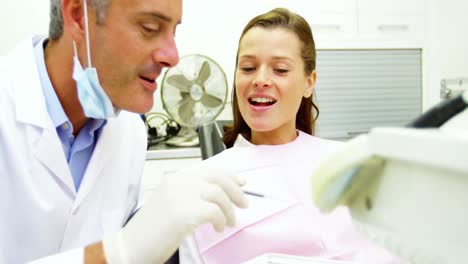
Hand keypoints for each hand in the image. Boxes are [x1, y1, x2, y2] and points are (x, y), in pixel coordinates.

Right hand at [103, 164, 247, 263]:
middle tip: (244, 204)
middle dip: (235, 191)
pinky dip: (221, 220)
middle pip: (218, 178)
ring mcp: (181, 196)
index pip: (209, 170)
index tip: (242, 183)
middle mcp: (178, 182)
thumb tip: (221, 193)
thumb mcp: (172, 202)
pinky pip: (214, 212)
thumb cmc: (152, 229)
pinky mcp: (184, 213)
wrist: (132, 245)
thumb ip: (192, 193)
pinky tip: (218, 228)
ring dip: (229, 210)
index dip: (229, 176)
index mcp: (175, 178)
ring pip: (219, 195)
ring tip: (229, 222)